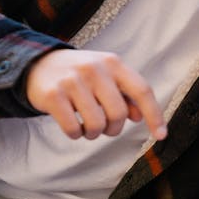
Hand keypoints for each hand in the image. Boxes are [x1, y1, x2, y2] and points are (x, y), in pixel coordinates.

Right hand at [24, 49, 165, 140]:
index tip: (161, 135)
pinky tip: (73, 127)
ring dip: (93, 134)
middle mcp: (94, 68)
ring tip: (87, 127)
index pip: (142, 90)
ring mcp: (73, 80)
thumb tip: (140, 116)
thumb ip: (125, 94)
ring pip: (96, 124)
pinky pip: (74, 129)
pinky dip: (76, 134)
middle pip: (118, 113)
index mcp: (113, 63)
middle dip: (113, 129)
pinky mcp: (53, 94)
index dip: (154, 115)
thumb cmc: (79, 75)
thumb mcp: (105, 77)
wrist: (38, 65)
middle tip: (105, 129)